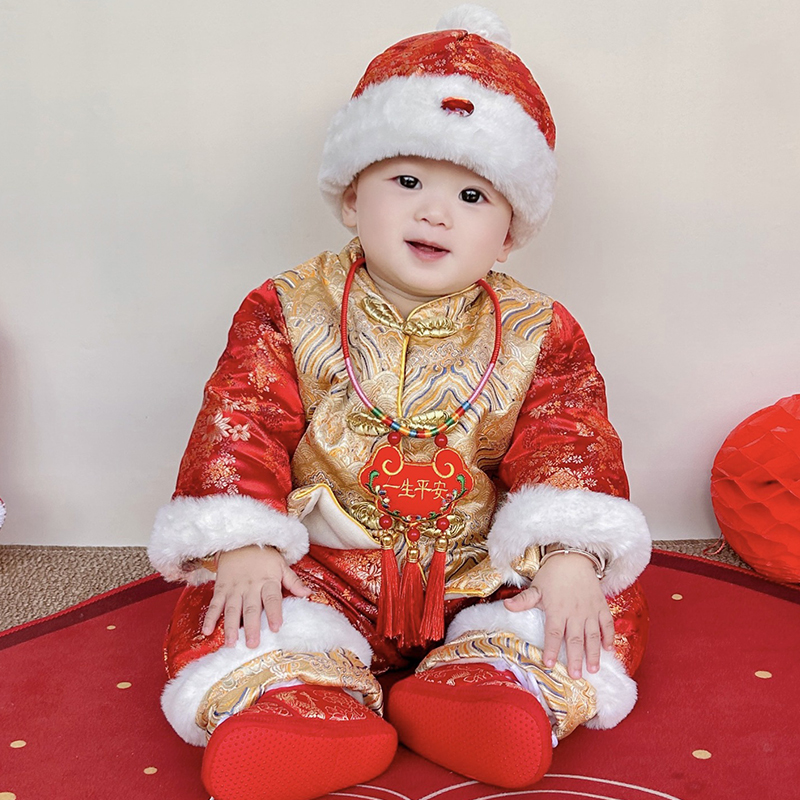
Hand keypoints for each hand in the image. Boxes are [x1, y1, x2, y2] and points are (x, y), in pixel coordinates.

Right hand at [201, 545, 311, 647]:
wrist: (240, 540)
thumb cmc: (264, 556)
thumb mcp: (281, 565)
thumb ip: (293, 581)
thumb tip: (308, 594)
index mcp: (268, 580)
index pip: (272, 598)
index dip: (274, 612)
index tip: (276, 627)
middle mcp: (250, 586)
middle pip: (251, 607)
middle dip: (251, 626)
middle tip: (252, 643)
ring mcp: (234, 588)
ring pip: (232, 608)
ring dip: (231, 626)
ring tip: (231, 643)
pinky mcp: (221, 588)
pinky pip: (215, 603)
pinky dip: (210, 617)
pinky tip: (207, 631)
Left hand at [503, 552, 614, 678]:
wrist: (573, 557)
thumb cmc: (552, 575)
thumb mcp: (537, 587)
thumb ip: (524, 600)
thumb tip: (506, 606)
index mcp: (556, 609)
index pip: (553, 633)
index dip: (551, 648)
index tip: (550, 664)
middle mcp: (574, 612)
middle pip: (575, 639)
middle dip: (576, 658)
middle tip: (576, 676)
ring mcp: (589, 610)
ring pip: (593, 635)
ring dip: (594, 652)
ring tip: (593, 668)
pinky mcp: (601, 606)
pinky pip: (607, 623)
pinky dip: (609, 636)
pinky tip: (609, 649)